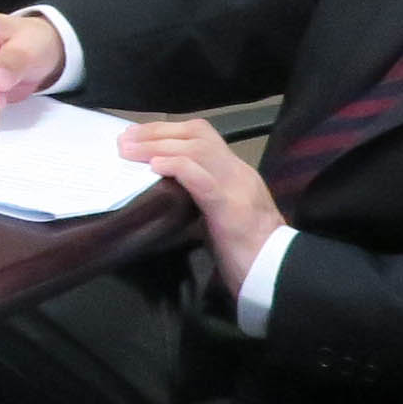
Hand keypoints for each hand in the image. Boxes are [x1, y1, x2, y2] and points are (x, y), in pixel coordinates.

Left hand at [119, 116, 285, 280]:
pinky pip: (203, 179)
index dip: (167, 131)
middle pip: (197, 135)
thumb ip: (200, 197)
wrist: (278, 272)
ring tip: (128, 151)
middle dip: (157, 132)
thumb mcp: (221, 215)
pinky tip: (155, 166)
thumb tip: (166, 191)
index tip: (136, 136)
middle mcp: (238, 173)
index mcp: (236, 174)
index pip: (202, 137)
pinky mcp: (231, 208)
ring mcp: (236, 187)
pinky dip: (177, 167)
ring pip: (198, 150)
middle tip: (124, 139)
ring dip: (158, 146)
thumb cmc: (248, 252)